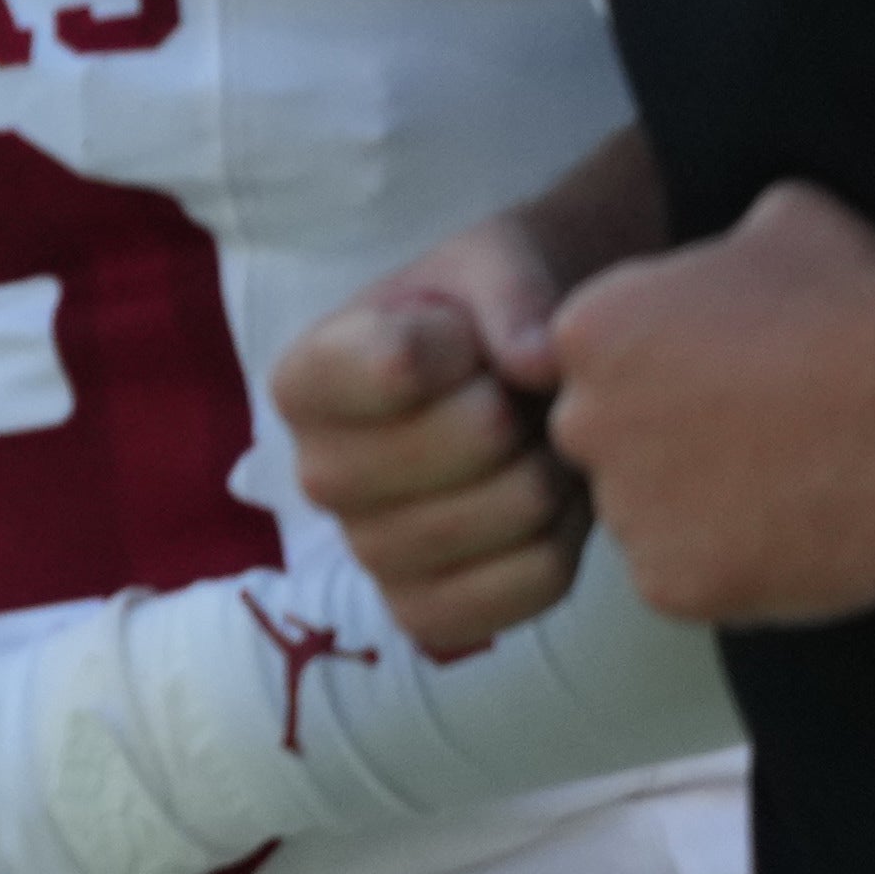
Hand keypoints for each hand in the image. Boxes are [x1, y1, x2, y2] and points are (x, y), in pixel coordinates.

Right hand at [281, 213, 593, 656]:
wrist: (511, 379)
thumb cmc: (482, 314)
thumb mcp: (490, 263)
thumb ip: (510, 293)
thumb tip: (537, 363)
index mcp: (306, 381)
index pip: (396, 366)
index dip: (467, 342)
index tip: (467, 333)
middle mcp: (317, 474)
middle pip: (472, 441)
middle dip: (529, 405)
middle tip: (520, 396)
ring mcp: (369, 551)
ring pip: (512, 515)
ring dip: (556, 469)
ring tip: (539, 444)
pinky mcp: (427, 610)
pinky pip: (534, 583)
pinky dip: (568, 538)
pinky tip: (549, 506)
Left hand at [545, 180, 874, 628]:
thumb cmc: (863, 303)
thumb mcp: (777, 223)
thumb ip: (717, 254)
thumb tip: (730, 260)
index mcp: (587, 331)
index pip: (594, 370)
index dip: (662, 378)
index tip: (723, 384)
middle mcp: (585, 422)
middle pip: (607, 446)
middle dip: (667, 445)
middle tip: (758, 441)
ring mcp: (627, 509)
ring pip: (646, 519)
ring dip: (701, 512)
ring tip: (793, 487)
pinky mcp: (675, 585)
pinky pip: (688, 583)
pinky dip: (737, 569)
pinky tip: (801, 534)